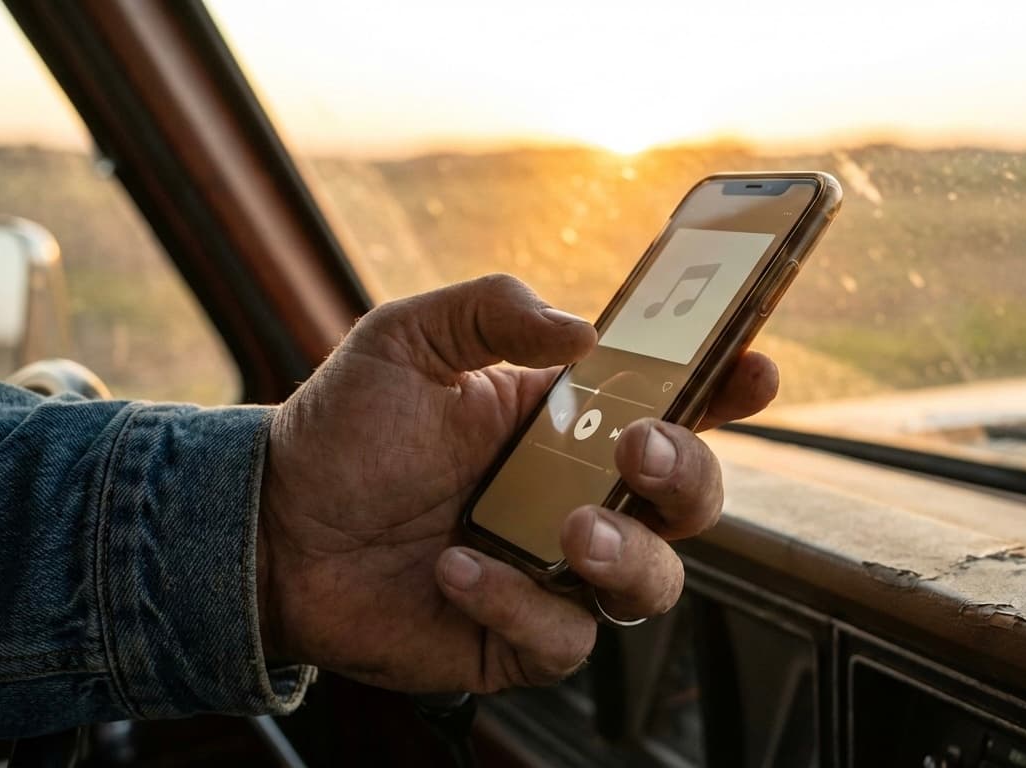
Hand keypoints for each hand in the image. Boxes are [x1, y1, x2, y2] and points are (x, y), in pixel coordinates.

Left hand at [256, 274, 777, 692]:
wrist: (272, 528)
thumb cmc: (346, 430)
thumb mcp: (407, 338)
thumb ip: (491, 309)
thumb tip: (582, 332)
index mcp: (573, 425)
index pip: (677, 407)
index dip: (729, 391)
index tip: (753, 369)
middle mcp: (581, 498)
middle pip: (692, 499)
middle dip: (689, 473)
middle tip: (639, 447)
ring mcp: (556, 573)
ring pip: (656, 583)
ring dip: (628, 555)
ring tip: (566, 529)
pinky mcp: (519, 639)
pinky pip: (565, 639)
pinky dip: (519, 605)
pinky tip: (458, 569)